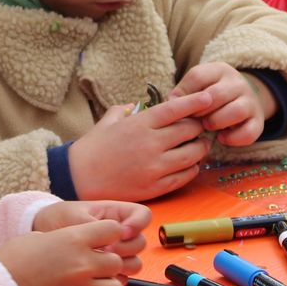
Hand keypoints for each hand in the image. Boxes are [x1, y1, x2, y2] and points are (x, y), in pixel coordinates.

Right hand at [0, 220, 126, 285]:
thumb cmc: (15, 258)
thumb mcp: (41, 236)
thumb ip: (68, 238)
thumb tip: (81, 240)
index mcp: (74, 239)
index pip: (114, 230)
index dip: (112, 233)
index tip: (105, 238)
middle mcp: (81, 263)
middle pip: (117, 262)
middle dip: (110, 263)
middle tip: (98, 264)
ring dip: (108, 285)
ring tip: (95, 283)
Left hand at [33, 201, 150, 277]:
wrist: (41, 235)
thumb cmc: (57, 219)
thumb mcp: (73, 216)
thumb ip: (93, 226)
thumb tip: (111, 242)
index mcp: (115, 215)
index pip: (143, 215)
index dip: (137, 224)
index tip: (120, 233)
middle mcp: (120, 234)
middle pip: (141, 243)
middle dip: (127, 249)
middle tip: (105, 252)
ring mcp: (116, 254)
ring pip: (135, 263)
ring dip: (122, 266)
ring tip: (99, 266)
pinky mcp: (108, 272)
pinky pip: (122, 278)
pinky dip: (113, 279)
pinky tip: (96, 277)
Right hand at [69, 92, 213, 200]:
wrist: (77, 178)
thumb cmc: (93, 147)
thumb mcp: (108, 120)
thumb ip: (126, 109)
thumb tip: (138, 105)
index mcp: (139, 124)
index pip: (176, 109)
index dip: (195, 102)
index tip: (209, 97)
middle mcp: (150, 144)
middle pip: (189, 131)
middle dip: (200, 126)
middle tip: (202, 125)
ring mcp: (154, 168)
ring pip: (192, 155)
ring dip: (200, 149)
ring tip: (200, 145)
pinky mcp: (154, 188)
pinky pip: (184, 177)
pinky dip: (192, 169)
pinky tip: (190, 164)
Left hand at [170, 62, 273, 146]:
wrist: (244, 99)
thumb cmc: (212, 95)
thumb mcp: (199, 86)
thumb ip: (184, 91)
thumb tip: (171, 102)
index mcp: (219, 70)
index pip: (198, 76)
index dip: (185, 95)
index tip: (180, 107)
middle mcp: (238, 83)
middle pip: (216, 94)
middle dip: (200, 111)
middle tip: (194, 119)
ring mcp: (251, 102)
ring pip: (236, 111)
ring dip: (217, 122)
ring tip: (208, 126)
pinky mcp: (258, 122)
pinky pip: (248, 132)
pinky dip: (233, 139)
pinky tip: (222, 138)